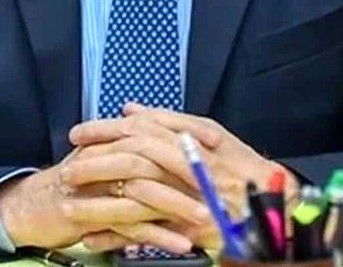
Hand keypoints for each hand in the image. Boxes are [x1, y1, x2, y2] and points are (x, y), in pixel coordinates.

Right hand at [0, 145, 210, 252]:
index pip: (152, 130)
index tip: (216, 146)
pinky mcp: (84, 216)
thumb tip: (174, 136)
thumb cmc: (72, 186)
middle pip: (150, 158)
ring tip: (207, 217)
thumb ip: (135, 146)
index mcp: (108, 139)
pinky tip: (180, 244)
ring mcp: (90, 187)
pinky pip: (127, 226)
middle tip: (218, 183)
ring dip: (178, 206)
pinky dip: (157, 236)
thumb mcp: (105, 159)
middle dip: (186, 171)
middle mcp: (99, 157)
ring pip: (141, 193)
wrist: (26, 207)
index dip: (184, 137)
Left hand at [69, 104, 299, 244]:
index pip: (140, 126)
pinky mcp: (190, 224)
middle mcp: (191, 160)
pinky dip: (118, 233)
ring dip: (101, 189)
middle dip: (96, 153)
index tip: (79, 133)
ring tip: (73, 192)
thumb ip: (170, 120)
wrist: (274, 205)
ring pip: (136, 186)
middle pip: (134, 150)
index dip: (105, 129)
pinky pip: (148, 230)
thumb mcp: (210, 134)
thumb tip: (131, 108)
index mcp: (193, 136)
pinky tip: (95, 235)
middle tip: (68, 158)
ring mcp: (189, 192)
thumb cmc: (243, 168)